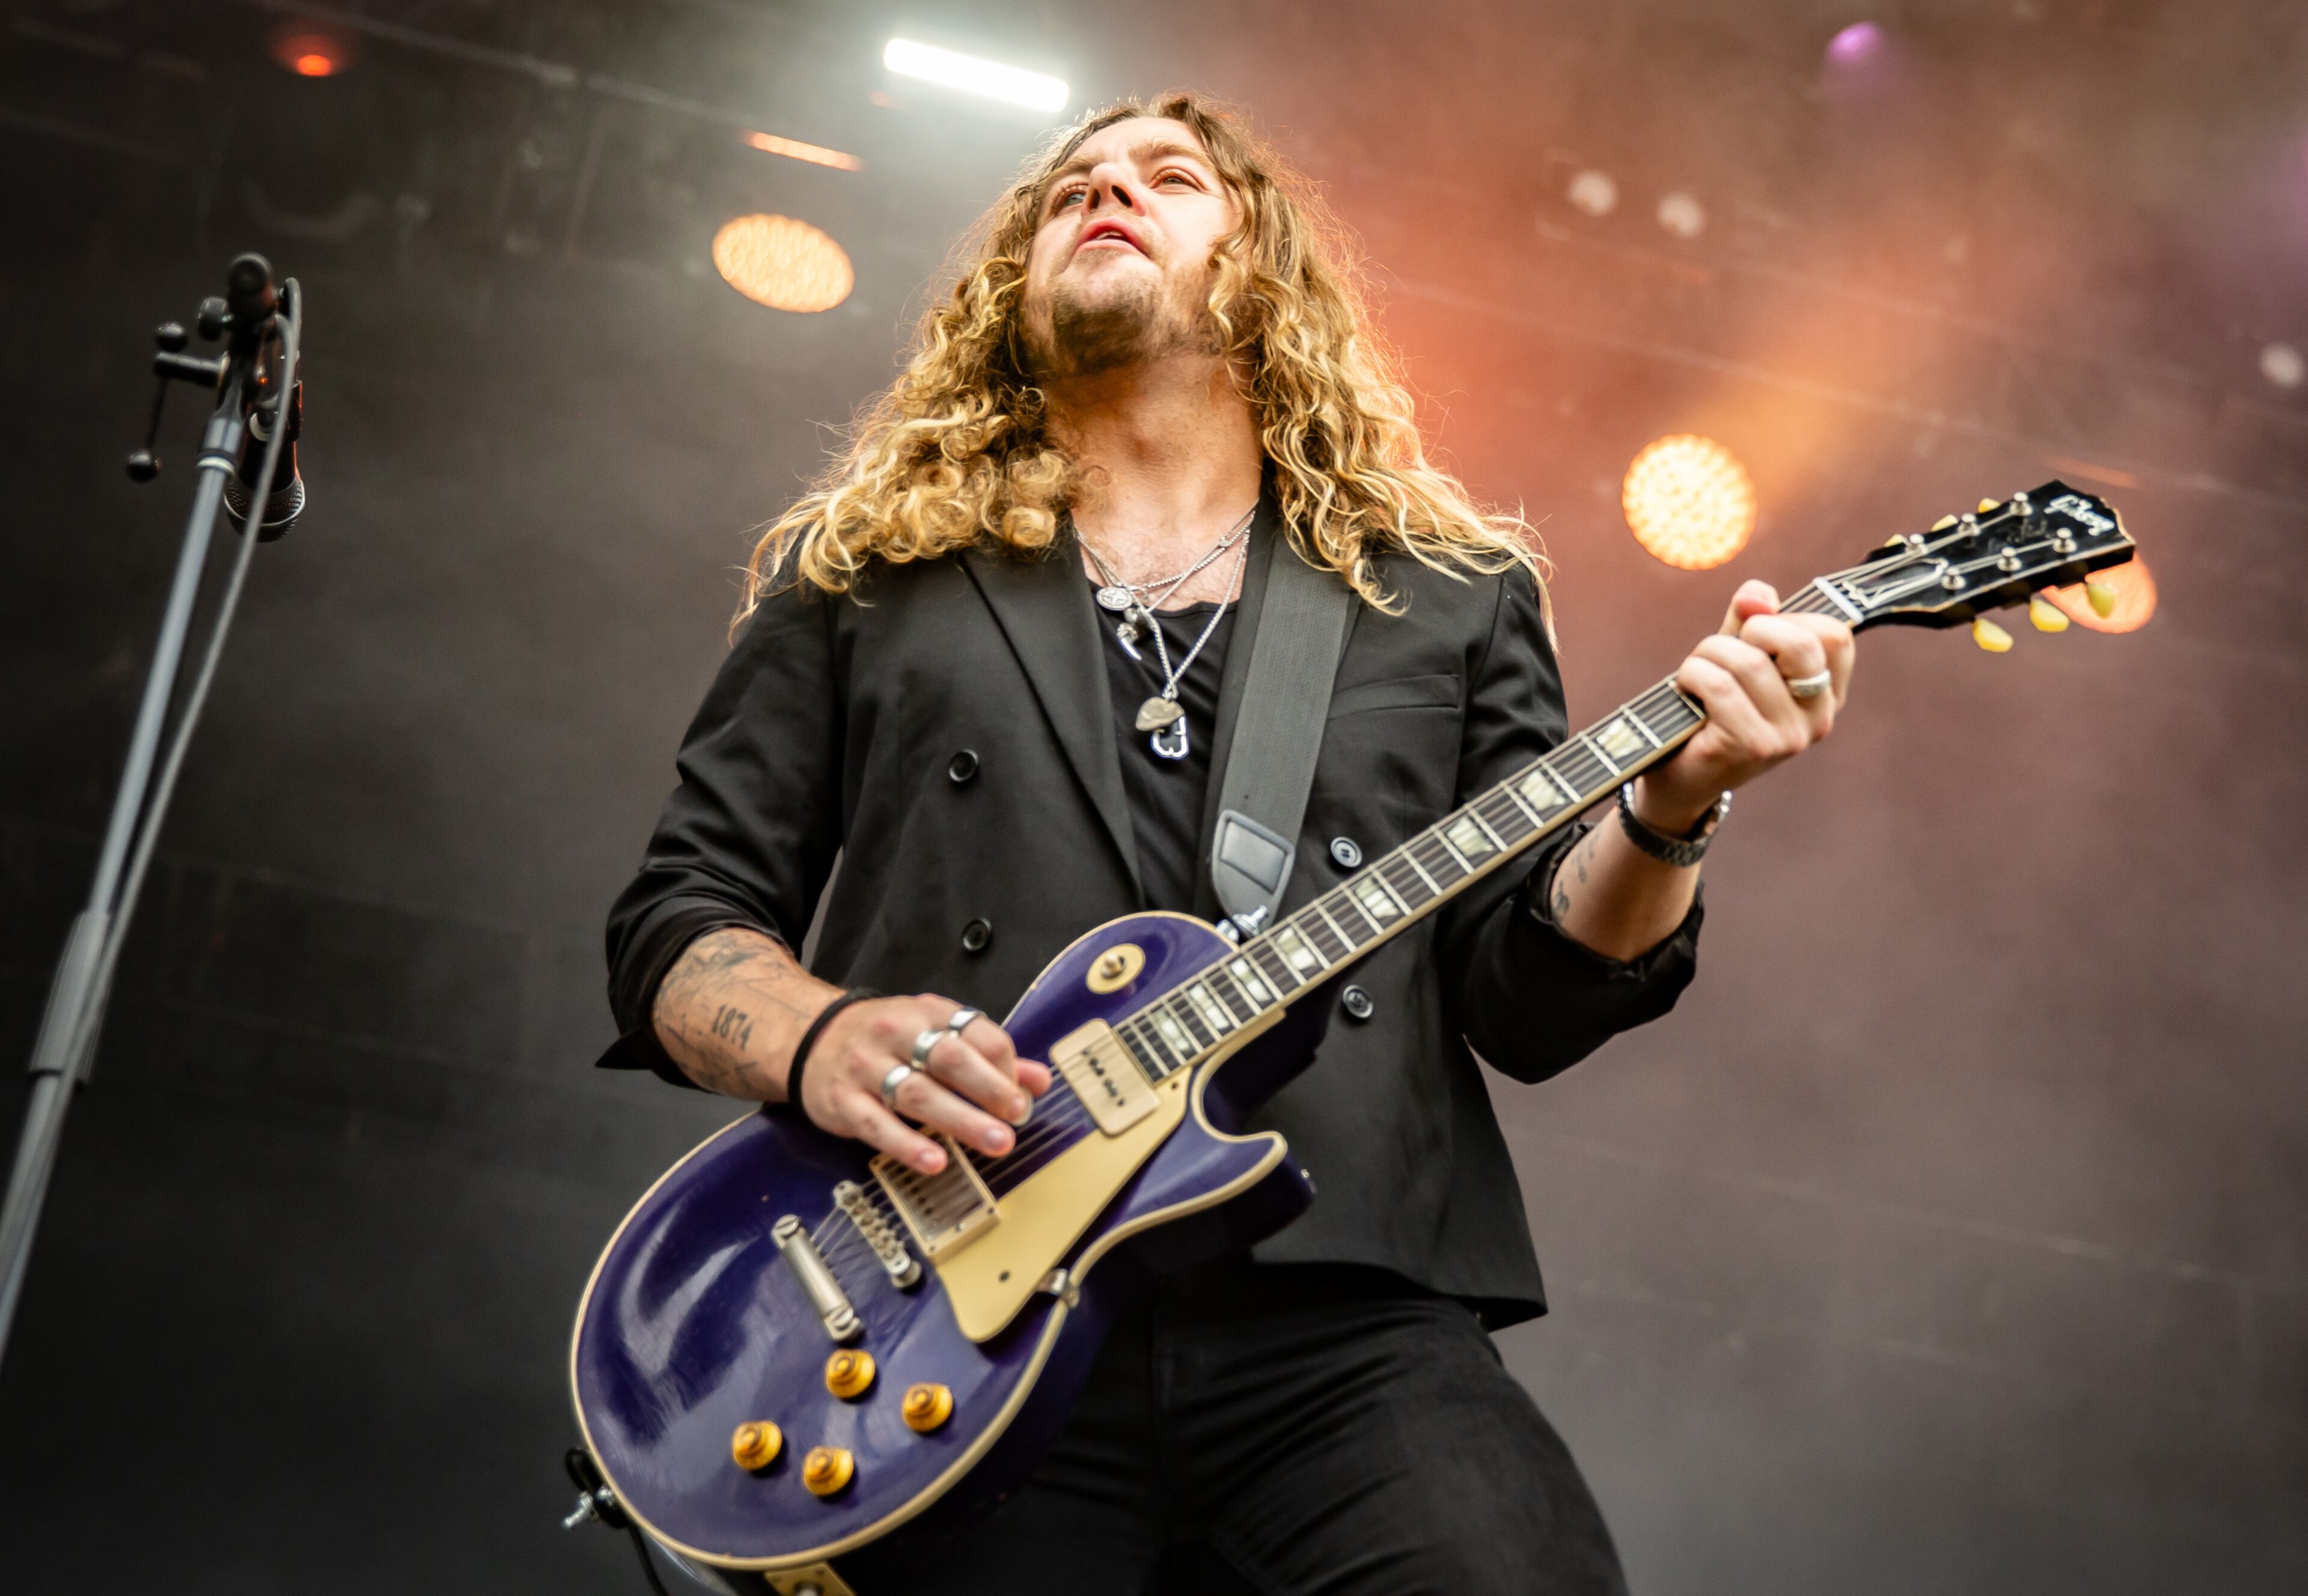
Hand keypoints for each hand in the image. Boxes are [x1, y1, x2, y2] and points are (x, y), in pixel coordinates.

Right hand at [798, 995, 1052, 1174]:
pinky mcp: (844, 1101)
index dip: (1005, 1064)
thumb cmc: (886, 1040)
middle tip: (1017, 1117)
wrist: (809, 1038)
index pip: (976, 1032)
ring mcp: (867, 1068)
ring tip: (996, 1142)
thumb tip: (1040, 1081)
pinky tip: (935, 1161)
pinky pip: (877, 1125)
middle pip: (949, 1059)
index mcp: (927, 1013)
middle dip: (989, 1088)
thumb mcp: (935, 1033)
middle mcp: (897, 1035)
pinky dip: (907, 1145)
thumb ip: (989, 1057)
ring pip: (917, 1093)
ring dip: (961, 1120)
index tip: (1023, 1094)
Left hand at [1636, 579, 1856, 831]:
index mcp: (1828, 694)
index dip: (1790, 619)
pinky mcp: (1751, 747)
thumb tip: (1757, 594)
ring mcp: (1788, 737)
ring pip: (1748, 661)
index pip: (1835, 635)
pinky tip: (1687, 690)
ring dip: (1708, 653)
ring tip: (1696, 672)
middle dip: (1749, 629)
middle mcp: (1818, 718)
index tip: (1756, 634)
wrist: (1682, 777)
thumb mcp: (1737, 657)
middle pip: (1800, 643)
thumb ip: (1749, 621)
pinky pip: (1720, 685)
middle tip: (1723, 649)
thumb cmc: (1713, 709)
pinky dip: (1692, 675)